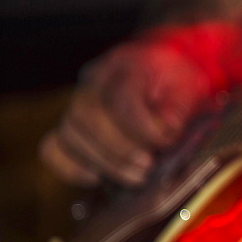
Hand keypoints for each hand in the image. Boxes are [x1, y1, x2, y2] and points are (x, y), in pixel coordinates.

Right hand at [39, 40, 212, 187]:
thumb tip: (166, 128)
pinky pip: (53, 148)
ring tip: (135, 176)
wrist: (165, 76)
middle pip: (87, 116)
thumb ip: (178, 107)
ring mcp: (77, 102)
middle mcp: (95, 80)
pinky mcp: (71, 125)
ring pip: (69, 134)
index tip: (164, 143)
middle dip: (119, 149)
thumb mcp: (188, 87)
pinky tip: (98, 176)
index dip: (141, 127)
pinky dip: (71, 167)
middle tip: (147, 167)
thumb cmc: (176, 83)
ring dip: (102, 162)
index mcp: (127, 65)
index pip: (120, 97)